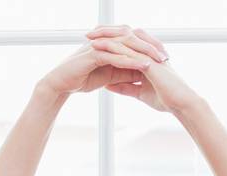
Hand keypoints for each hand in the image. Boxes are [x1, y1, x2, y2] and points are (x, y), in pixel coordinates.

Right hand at [40, 25, 163, 96]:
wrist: (60, 85)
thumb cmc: (82, 79)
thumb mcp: (110, 76)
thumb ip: (125, 71)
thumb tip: (142, 72)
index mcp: (111, 44)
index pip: (134, 42)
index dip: (150, 49)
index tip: (165, 58)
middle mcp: (107, 41)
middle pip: (134, 40)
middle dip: (151, 48)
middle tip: (166, 57)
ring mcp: (100, 45)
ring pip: (127, 46)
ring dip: (144, 53)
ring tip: (158, 62)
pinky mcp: (94, 53)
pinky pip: (116, 56)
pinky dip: (130, 61)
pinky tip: (142, 66)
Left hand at [86, 26, 195, 113]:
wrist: (180, 104)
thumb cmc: (165, 99)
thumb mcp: (139, 92)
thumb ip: (125, 87)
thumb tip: (108, 85)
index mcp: (147, 56)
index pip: (127, 42)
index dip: (111, 39)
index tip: (94, 40)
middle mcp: (148, 51)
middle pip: (125, 35)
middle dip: (107, 33)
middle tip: (89, 33)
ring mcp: (149, 54)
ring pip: (126, 39)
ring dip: (107, 37)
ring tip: (90, 37)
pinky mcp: (150, 62)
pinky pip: (129, 52)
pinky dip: (114, 49)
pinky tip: (101, 48)